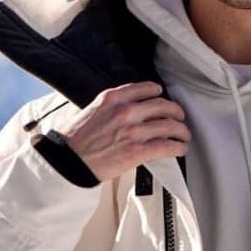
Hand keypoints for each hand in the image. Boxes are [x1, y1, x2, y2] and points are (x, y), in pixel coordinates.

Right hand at [61, 82, 190, 181]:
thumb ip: (113, 105)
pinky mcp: (137, 150)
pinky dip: (178, 147)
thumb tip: (132, 107)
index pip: (147, 88)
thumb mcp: (92, 110)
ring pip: (170, 126)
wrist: (66, 162)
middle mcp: (126, 111)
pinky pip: (167, 145)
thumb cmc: (75, 140)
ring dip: (182, 131)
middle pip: (164, 106)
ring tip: (184, 135)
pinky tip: (180, 148)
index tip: (163, 98)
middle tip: (179, 117)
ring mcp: (133, 130)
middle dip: (176, 112)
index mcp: (113, 98)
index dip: (159, 94)